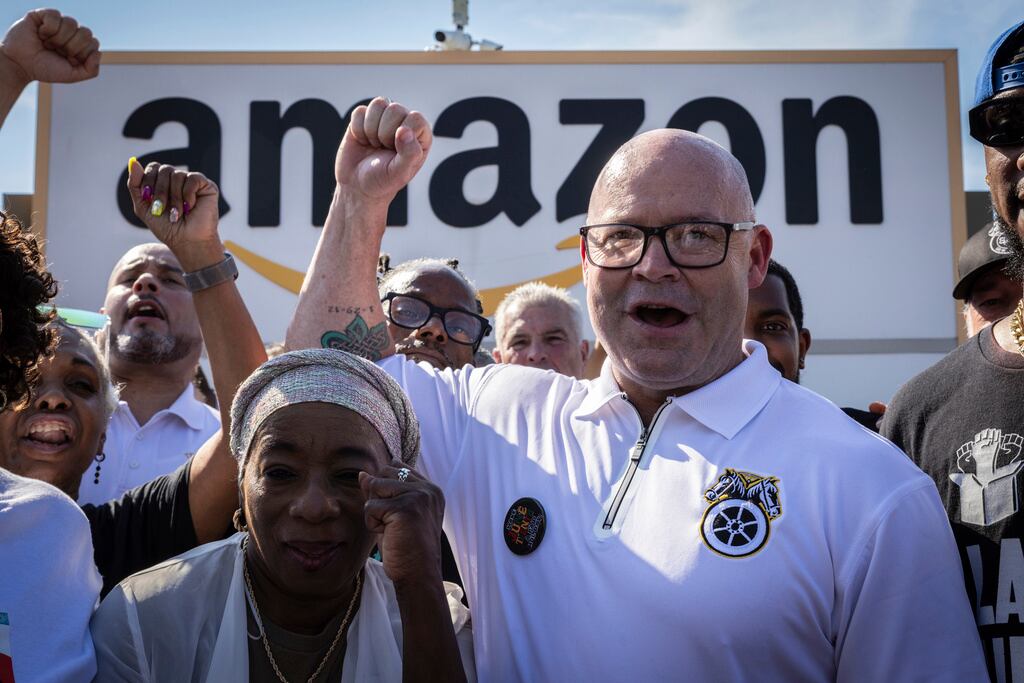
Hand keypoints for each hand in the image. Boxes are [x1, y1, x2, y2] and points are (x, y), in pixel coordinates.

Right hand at [0, 10, 99, 87]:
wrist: (20, 65)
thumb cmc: (45, 69)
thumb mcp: (72, 76)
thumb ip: (91, 70)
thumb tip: (98, 53)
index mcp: (80, 46)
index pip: (93, 43)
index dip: (81, 53)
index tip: (68, 59)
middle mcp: (71, 33)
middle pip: (86, 32)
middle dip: (71, 47)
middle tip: (57, 51)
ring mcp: (59, 23)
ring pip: (72, 23)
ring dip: (58, 39)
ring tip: (47, 43)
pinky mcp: (44, 14)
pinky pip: (56, 15)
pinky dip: (48, 29)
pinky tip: (40, 34)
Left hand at [127, 159, 223, 269]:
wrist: (186, 241)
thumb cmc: (167, 228)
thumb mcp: (143, 207)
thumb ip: (135, 185)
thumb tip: (134, 161)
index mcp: (163, 182)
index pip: (153, 167)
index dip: (148, 180)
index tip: (148, 198)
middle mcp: (177, 179)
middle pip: (164, 169)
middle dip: (160, 191)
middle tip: (162, 208)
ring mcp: (192, 182)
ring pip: (177, 174)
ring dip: (174, 197)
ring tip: (178, 213)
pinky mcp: (206, 186)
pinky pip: (193, 178)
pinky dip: (188, 195)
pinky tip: (190, 207)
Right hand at [335, 97, 431, 202]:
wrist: (357, 187)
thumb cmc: (383, 181)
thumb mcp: (400, 173)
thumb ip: (409, 153)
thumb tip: (404, 130)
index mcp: (420, 134)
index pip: (415, 118)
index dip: (402, 134)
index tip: (396, 151)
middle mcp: (404, 122)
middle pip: (395, 108)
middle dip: (384, 133)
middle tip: (383, 150)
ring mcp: (383, 118)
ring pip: (378, 104)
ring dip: (371, 130)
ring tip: (375, 145)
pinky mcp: (364, 118)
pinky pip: (359, 112)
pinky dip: (358, 130)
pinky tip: (363, 141)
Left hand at [360, 461, 444, 586]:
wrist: (418, 574)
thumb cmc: (406, 547)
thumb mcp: (394, 514)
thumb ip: (381, 491)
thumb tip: (362, 474)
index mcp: (430, 489)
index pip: (397, 468)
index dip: (386, 489)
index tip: (396, 514)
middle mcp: (427, 489)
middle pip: (384, 474)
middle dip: (379, 497)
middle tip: (393, 523)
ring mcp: (418, 497)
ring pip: (375, 487)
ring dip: (375, 511)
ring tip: (391, 529)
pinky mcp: (405, 508)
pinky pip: (370, 507)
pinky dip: (372, 524)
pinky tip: (389, 535)